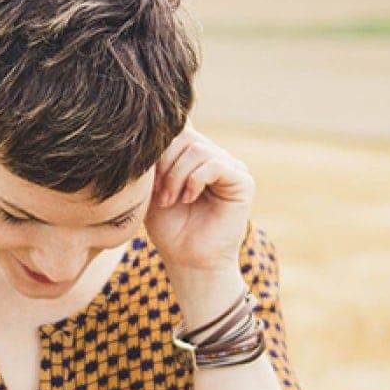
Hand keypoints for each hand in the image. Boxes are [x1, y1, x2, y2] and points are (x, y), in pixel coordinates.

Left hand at [144, 118, 253, 272]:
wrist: (188, 261)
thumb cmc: (169, 229)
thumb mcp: (151, 189)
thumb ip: (153, 161)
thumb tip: (148, 130)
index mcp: (193, 157)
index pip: (177, 129)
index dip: (159, 145)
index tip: (147, 176)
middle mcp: (213, 157)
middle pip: (185, 135)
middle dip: (164, 163)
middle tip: (158, 193)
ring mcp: (229, 166)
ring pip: (197, 149)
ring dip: (177, 176)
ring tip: (170, 199)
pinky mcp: (242, 180)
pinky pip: (215, 164)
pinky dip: (195, 180)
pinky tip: (187, 198)